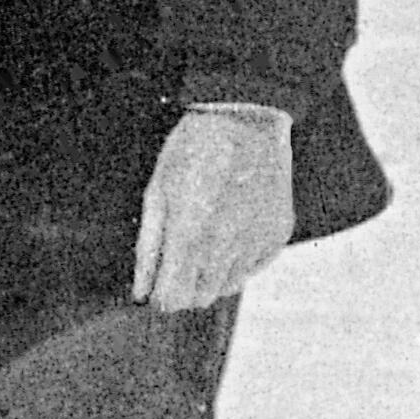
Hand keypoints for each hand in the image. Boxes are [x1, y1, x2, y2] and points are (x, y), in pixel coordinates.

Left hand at [132, 103, 293, 311]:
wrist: (247, 118)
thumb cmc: (193, 151)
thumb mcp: (157, 193)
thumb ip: (148, 248)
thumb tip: (141, 292)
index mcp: (190, 237)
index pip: (172, 300)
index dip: (159, 296)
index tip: (155, 285)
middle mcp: (227, 247)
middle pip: (200, 299)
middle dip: (183, 288)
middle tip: (177, 259)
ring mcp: (257, 242)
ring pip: (227, 287)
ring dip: (210, 274)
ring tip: (205, 235)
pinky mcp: (278, 235)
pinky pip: (253, 267)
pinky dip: (239, 259)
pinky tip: (230, 228)